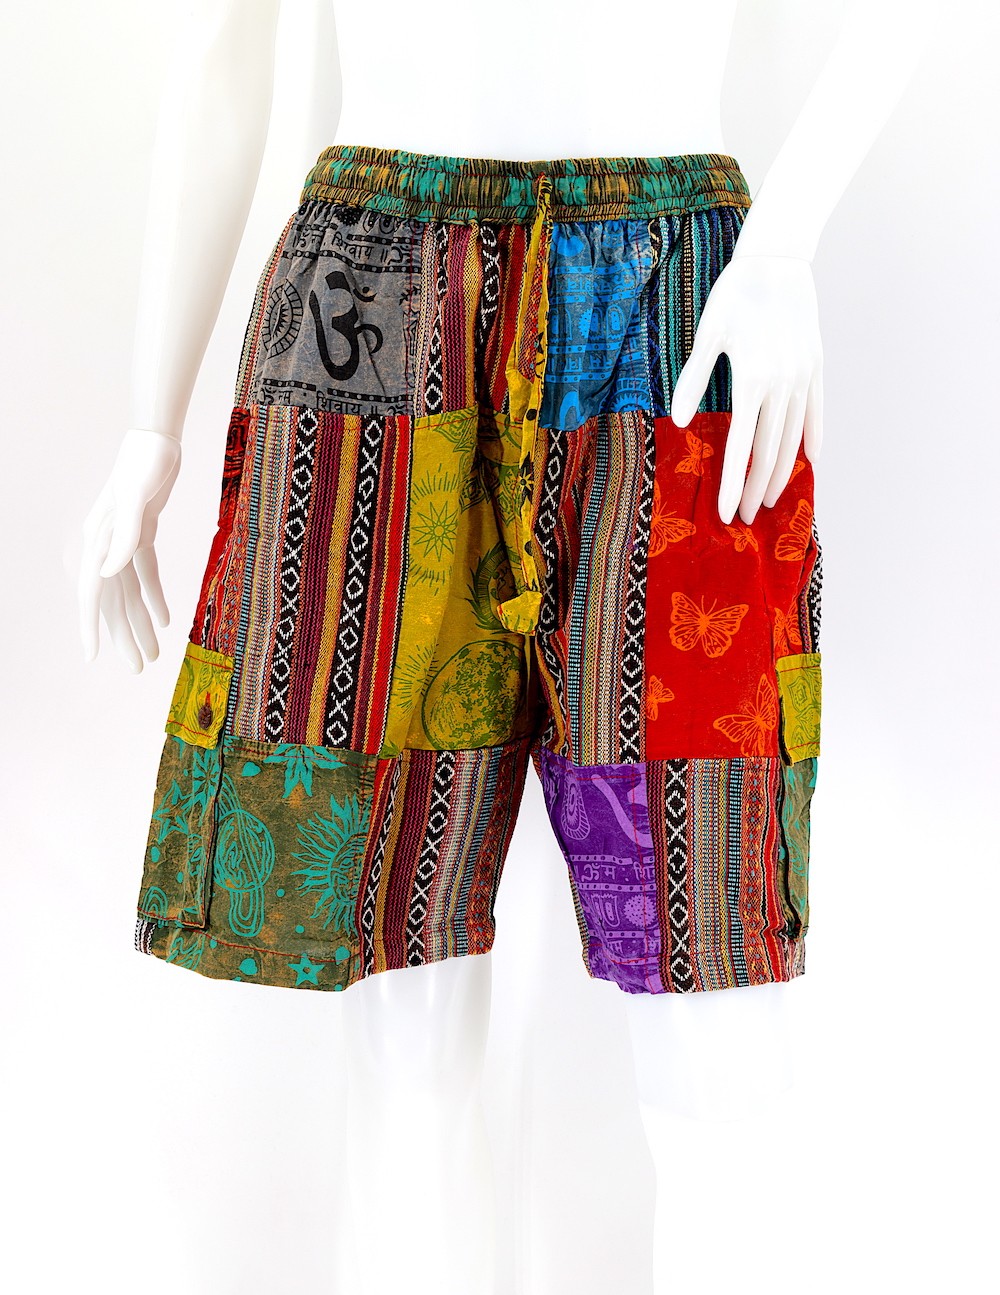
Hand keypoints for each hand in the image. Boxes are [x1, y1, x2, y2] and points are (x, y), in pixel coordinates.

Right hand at [78, 429, 181, 671]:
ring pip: (130, 593)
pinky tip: (165, 620)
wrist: (158, 440)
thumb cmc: (143, 464)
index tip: (93, 658)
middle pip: (113, 602)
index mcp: (98, 541)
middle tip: (139, 669)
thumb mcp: (136, 498)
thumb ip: (124, 536)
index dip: (92, 627)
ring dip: (141, 623)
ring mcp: (123, 541)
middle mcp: (105, 546)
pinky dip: (154, 596)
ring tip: (154, 655)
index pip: (93, 593)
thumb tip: (108, 573)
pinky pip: (145, 574)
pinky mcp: (142, 534)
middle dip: (125, 637)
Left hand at [669, 254, 822, 524]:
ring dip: (783, 473)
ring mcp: (803, 377)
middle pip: (770, 452)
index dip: (734, 485)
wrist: (778, 260)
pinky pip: (817, 412)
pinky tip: (810, 461)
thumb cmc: (734, 295)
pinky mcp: (816, 367)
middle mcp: (782, 384)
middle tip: (748, 517)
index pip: (741, 447)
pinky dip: (814, 439)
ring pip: (794, 438)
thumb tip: (682, 421)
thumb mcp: (707, 335)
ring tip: (772, 499)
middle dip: (757, 489)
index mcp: (752, 380)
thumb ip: (695, 379)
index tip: (728, 513)